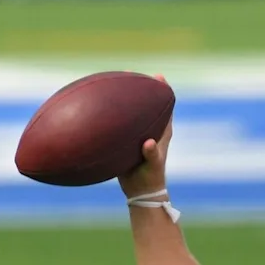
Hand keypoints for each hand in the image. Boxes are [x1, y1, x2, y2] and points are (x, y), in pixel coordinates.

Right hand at [118, 74, 173, 198]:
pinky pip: (119, 123)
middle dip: (141, 88)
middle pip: (147, 104)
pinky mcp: (127, 141)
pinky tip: (98, 108)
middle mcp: (151, 129)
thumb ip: (152, 154)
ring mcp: (138, 134)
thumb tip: (148, 143)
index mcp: (162, 131)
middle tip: (130, 73)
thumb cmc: (150, 177)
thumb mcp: (152, 165)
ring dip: (124, 99)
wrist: (141, 190)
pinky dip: (112, 115)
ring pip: (132, 112)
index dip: (163, 90)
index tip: (158, 76)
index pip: (166, 106)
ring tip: (113, 84)